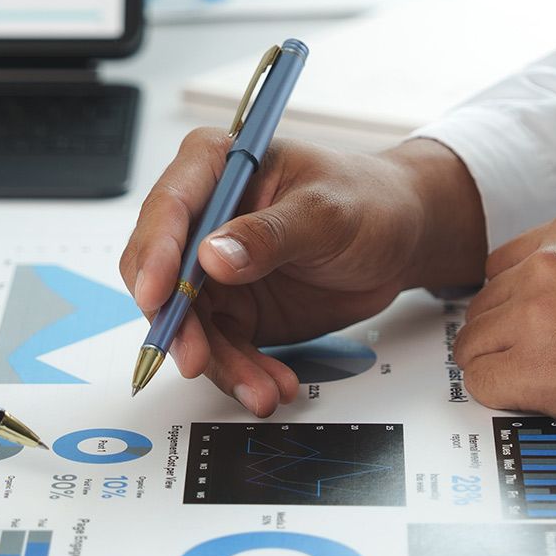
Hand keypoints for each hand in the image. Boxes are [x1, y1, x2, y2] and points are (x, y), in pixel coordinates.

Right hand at [119, 131, 485, 414]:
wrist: (401, 238)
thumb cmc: (367, 201)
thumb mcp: (325, 212)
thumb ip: (270, 234)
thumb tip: (213, 256)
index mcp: (216, 167)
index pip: (169, 207)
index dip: (155, 253)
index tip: (158, 295)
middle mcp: (204, 218)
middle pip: (161, 273)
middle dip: (177, 323)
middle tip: (198, 359)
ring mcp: (214, 269)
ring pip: (189, 324)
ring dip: (218, 362)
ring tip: (259, 388)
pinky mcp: (233, 310)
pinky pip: (221, 349)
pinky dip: (242, 373)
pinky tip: (270, 385)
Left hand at [452, 209, 555, 465]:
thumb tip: (532, 298)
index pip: (499, 267)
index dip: (512, 306)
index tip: (531, 331)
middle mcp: (550, 261)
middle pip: (482, 307)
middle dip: (506, 340)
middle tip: (548, 365)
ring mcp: (538, 311)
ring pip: (473, 346)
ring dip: (504, 370)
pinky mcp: (537, 366)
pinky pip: (482, 385)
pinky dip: (507, 400)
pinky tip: (549, 401)